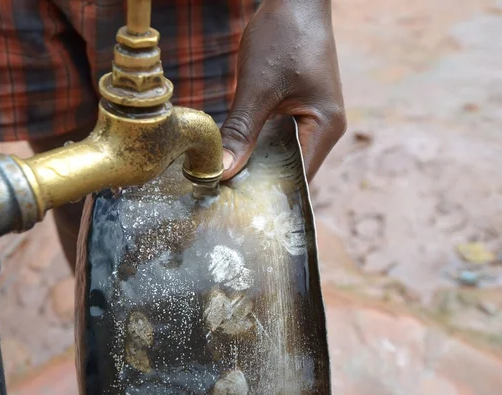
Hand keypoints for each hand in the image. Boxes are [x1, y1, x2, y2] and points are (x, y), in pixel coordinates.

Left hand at [221, 0, 345, 180]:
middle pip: (290, 170)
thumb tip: (221, 172)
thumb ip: (240, 132)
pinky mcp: (298, 111)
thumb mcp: (257, 87)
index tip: (235, 205)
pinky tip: (235, 153)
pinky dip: (257, 147)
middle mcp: (324, 129)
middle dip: (258, 182)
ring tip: (225, 180)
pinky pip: (277, 139)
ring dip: (256, 165)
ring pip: (281, 156)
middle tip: (223, 196)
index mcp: (325, 127)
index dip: (267, 193)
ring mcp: (313, 120)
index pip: (298, 177)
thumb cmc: (283, 36)